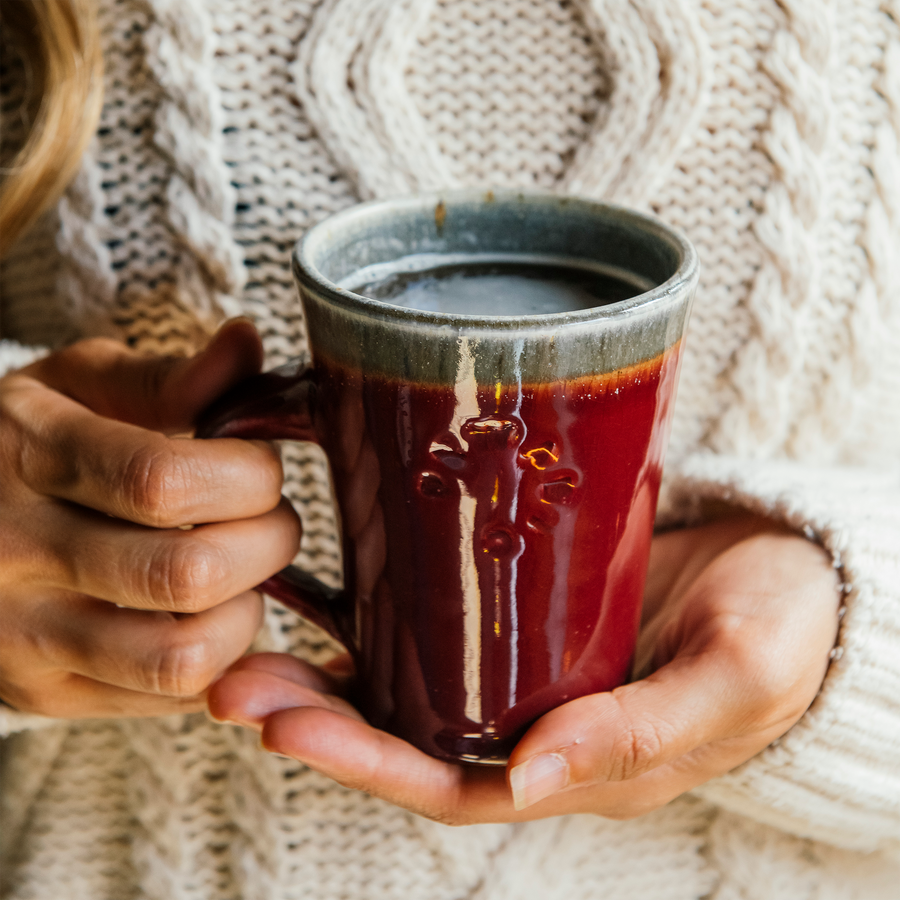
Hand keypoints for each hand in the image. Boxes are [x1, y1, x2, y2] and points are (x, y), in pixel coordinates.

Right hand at [0, 320, 300, 717]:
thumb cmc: (25, 444)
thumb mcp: (77, 386)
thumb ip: (168, 374)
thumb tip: (248, 343)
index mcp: (28, 455)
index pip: (162, 481)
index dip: (248, 478)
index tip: (262, 470)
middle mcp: (13, 552)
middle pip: (186, 574)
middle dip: (267, 545)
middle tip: (268, 522)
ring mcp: (22, 637)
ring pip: (182, 656)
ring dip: (245, 612)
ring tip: (237, 572)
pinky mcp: (43, 693)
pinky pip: (165, 698)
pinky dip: (214, 657)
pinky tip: (204, 612)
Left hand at [208, 514, 839, 823]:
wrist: (798, 565)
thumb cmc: (783, 628)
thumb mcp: (732, 679)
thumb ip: (641, 735)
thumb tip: (537, 778)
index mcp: (579, 760)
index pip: (453, 781)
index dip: (365, 763)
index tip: (285, 727)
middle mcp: (536, 717)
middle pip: (407, 730)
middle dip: (317, 712)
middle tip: (232, 674)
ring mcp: (526, 659)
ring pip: (409, 674)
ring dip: (326, 657)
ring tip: (247, 627)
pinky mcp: (525, 603)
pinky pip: (438, 610)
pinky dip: (378, 600)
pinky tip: (323, 574)